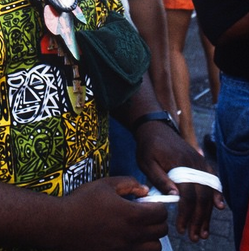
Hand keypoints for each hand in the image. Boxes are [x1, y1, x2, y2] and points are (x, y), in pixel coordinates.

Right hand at [60, 176, 167, 250]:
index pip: (161, 212)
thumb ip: (128, 183)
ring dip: (152, 237)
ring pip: (155, 247)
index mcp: (132, 214)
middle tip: (145, 213)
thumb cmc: (82, 202)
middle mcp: (133, 234)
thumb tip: (144, 190)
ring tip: (139, 227)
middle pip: (161, 231)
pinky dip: (140, 247)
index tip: (149, 201)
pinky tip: (129, 238)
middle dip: (157, 219)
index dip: (158, 204)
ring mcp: (126, 249)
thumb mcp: (105, 184)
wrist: (62, 224)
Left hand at [135, 122, 224, 241]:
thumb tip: (175, 197)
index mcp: (179, 164)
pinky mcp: (200, 161)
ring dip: (207, 213)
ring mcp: (199, 162)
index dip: (186, 214)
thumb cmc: (147, 146)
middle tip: (195, 236)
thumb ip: (159, 179)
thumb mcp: (146, 162)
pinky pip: (211, 179)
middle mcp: (193, 163)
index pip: (188, 195)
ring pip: (208, 191)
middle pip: (202, 196)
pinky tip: (218, 206)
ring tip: (204, 231)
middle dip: (199, 219)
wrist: (154, 127)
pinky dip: (216, 193)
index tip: (182, 228)